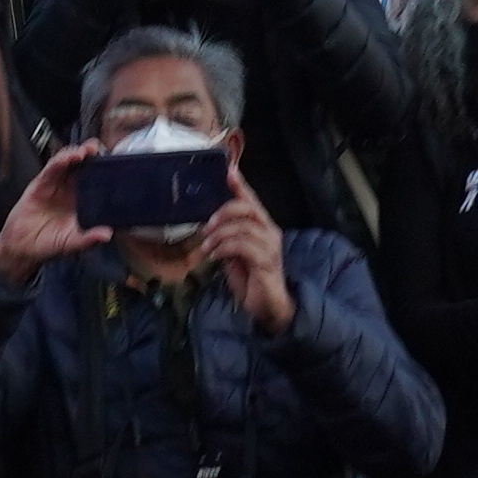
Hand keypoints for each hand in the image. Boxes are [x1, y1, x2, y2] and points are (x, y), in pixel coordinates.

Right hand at [0, 146, 110, 286]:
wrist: (21, 247)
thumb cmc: (48, 244)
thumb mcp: (72, 243)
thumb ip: (88, 239)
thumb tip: (107, 234)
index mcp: (80, 201)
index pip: (94, 180)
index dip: (103, 170)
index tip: (115, 164)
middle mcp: (69, 190)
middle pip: (82, 166)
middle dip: (92, 155)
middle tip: (101, 149)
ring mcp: (55, 185)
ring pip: (68, 163)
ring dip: (77, 153)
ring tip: (87, 150)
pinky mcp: (40, 184)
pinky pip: (51, 169)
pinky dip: (60, 161)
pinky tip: (69, 158)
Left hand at [203, 182, 294, 332]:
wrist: (268, 307)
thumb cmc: (252, 280)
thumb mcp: (234, 255)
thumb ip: (228, 238)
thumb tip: (210, 228)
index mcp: (263, 227)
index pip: (252, 200)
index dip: (240, 185)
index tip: (229, 170)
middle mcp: (270, 232)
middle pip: (248, 208)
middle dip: (224, 212)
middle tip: (207, 226)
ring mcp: (270, 246)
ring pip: (242, 227)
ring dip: (219, 236)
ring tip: (207, 248)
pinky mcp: (266, 261)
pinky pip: (241, 245)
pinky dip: (223, 248)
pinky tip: (214, 257)